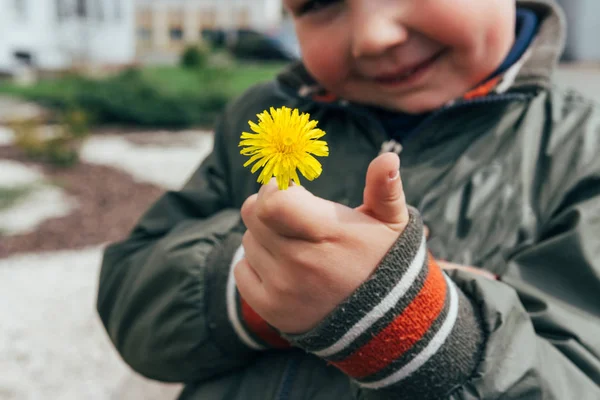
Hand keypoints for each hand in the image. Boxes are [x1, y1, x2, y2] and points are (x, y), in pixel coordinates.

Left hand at [234, 153, 409, 333]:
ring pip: (248, 241)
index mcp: (328, 234)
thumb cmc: (383, 259)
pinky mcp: (270, 309)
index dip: (274, 189)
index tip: (290, 190)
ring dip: (265, 238)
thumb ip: (384, 189)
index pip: (271, 203)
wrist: (382, 319)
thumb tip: (388, 157)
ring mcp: (283, 288)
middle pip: (252, 214)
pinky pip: (241, 271)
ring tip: (295, 246)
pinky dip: (255, 265)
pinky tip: (282, 268)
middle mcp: (300, 262)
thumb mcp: (391, 223)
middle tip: (292, 216)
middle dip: (269, 207)